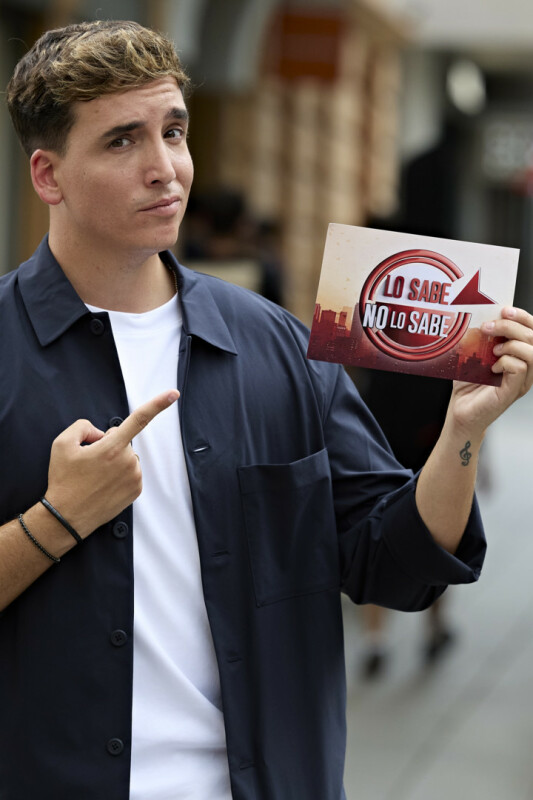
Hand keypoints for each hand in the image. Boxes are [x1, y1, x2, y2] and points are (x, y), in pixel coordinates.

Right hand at [45, 390, 179, 537]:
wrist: (66, 516)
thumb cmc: (64, 480)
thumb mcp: (62, 443)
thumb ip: (83, 426)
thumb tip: (100, 432)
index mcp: (112, 447)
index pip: (139, 419)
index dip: (158, 404)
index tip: (174, 394)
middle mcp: (128, 461)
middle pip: (122, 442)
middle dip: (109, 446)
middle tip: (90, 462)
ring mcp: (134, 477)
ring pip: (127, 458)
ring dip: (114, 462)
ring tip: (95, 476)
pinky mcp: (136, 490)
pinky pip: (130, 473)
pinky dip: (119, 475)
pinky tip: (104, 484)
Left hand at [449, 307, 532, 435]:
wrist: (459, 409)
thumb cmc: (468, 384)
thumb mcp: (474, 354)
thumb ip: (482, 337)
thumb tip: (482, 317)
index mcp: (519, 355)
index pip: (532, 330)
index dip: (523, 317)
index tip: (505, 310)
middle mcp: (526, 367)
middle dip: (512, 326)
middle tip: (489, 327)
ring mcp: (522, 380)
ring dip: (511, 343)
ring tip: (492, 349)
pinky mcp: (513, 390)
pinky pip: (520, 367)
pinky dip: (506, 361)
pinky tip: (492, 367)